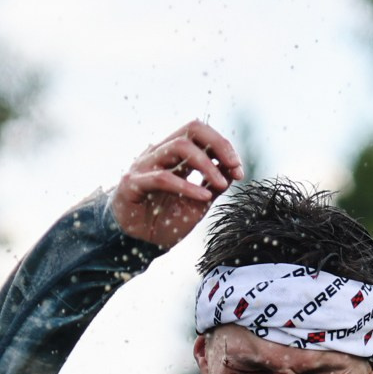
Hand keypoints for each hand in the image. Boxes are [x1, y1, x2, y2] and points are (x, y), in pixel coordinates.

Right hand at [109, 120, 243, 248]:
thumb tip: (234, 169)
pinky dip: (187, 186)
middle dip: (219, 144)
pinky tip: (202, 197)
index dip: (224, 147)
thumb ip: (214, 186)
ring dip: (206, 165)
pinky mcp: (133, 183)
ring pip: (180, 146)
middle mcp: (160, 154)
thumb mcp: (198, 204)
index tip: (240, 170)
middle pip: (192, 128)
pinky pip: (164, 178)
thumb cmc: (164, 222)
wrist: (137, 245)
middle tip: (235, 166)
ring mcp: (145, 165)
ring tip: (221, 184)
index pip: (202, 134)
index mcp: (175, 156)